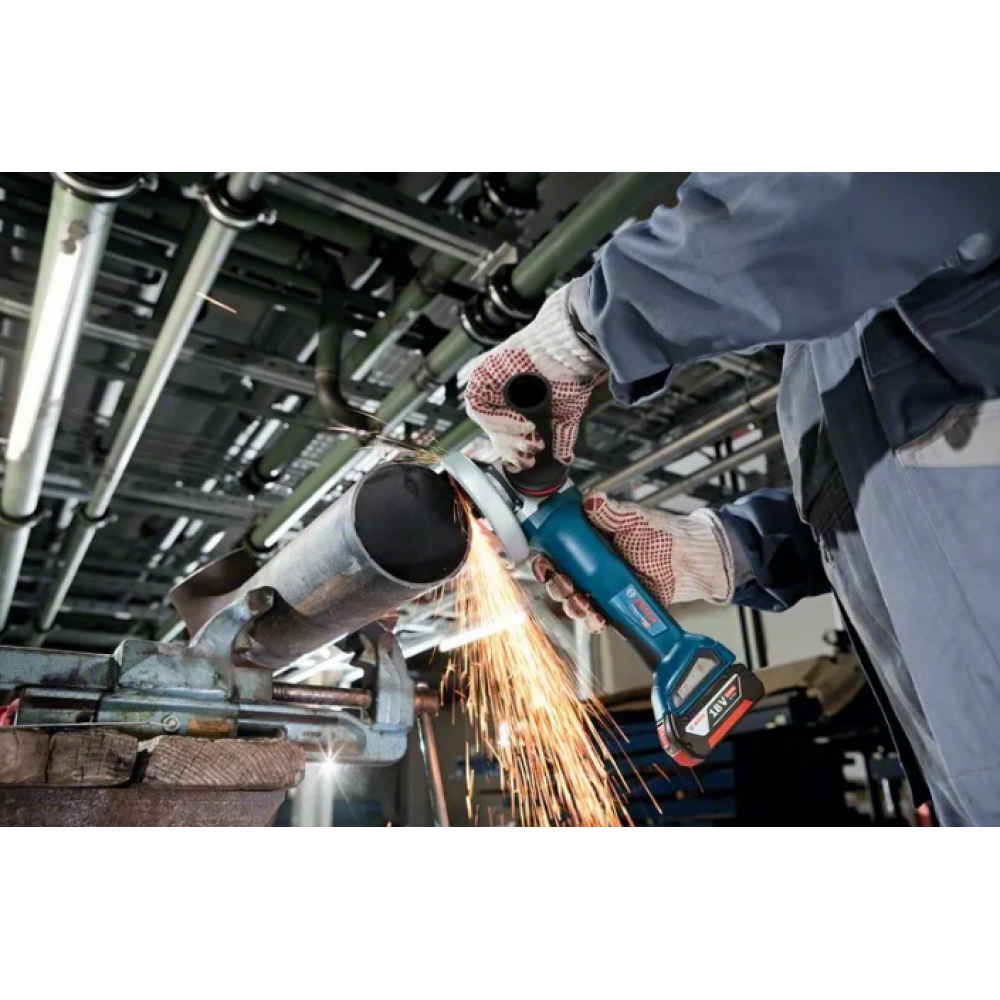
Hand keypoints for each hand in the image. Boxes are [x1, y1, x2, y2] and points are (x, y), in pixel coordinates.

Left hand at [464, 280, 605, 470]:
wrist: (567, 352)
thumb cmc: (568, 376)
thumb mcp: (565, 414)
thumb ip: (562, 436)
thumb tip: (565, 458)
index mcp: (513, 400)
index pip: (503, 433)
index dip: (513, 452)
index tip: (527, 462)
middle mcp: (498, 392)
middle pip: (493, 430)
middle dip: (512, 447)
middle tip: (530, 454)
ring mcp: (487, 383)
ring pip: (485, 423)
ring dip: (507, 436)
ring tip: (530, 437)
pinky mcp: (479, 376)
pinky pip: (479, 408)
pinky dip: (499, 421)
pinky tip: (523, 424)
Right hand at [532, 491, 734, 632]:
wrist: (689, 561)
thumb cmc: (662, 536)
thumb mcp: (633, 520)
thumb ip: (610, 512)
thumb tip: (590, 500)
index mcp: (587, 544)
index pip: (555, 554)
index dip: (544, 562)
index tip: (545, 564)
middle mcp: (590, 568)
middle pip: (559, 581)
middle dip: (555, 586)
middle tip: (565, 584)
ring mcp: (603, 589)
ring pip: (574, 602)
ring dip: (571, 605)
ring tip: (582, 602)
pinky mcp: (616, 606)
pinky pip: (597, 618)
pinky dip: (593, 621)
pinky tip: (598, 617)